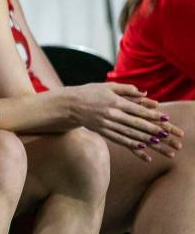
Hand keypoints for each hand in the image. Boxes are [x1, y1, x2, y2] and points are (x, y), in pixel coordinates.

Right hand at [67, 82, 182, 161]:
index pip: (137, 109)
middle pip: (134, 123)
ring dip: (143, 138)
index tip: (164, 118)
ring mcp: (105, 124)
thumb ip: (127, 89)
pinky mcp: (101, 131)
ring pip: (128, 133)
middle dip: (151, 129)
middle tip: (164, 133)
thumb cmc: (90, 92)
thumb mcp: (108, 86)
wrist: (69, 105)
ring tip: (156, 142)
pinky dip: (130, 143)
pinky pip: (118, 139)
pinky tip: (140, 146)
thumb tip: (144, 93)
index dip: (151, 114)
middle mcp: (111, 114)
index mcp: (114, 101)